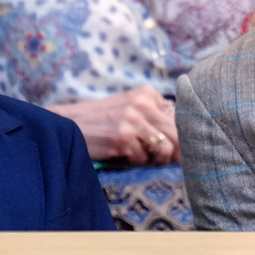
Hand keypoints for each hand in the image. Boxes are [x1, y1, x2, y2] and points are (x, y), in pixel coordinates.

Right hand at [49, 86, 178, 164]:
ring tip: (141, 156)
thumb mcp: (130, 107)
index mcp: (147, 93)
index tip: (175, 148)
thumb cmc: (103, 119)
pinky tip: (122, 154)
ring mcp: (132, 120)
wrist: (70, 123)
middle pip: (177, 134)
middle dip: (174, 152)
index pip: (179, 118)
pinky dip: (134, 161)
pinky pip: (143, 158)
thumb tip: (185, 140)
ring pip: (165, 149)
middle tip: (167, 161)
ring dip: (155, 159)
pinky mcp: (123, 137)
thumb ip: (155, 116)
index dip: (180, 137)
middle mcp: (142, 103)